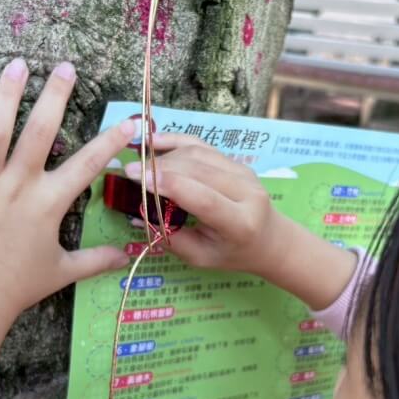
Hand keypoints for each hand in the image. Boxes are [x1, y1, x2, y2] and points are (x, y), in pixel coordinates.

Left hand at [0, 59, 132, 398]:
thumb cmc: (15, 289)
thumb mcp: (61, 273)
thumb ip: (96, 260)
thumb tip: (128, 254)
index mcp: (47, 205)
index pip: (87, 166)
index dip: (111, 143)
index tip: (131, 121)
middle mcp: (16, 188)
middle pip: (40, 133)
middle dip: (55, 97)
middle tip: (65, 67)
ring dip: (5, 96)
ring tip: (16, 64)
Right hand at [123, 133, 282, 274]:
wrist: (270, 238)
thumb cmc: (233, 253)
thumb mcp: (202, 257)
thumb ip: (170, 237)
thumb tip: (137, 215)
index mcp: (240, 223)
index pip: (204, 197)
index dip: (170, 184)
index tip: (138, 177)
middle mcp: (246, 192)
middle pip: (198, 170)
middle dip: (160, 167)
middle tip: (129, 171)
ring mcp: (244, 172)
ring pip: (198, 154)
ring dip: (165, 156)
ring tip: (140, 163)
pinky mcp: (236, 161)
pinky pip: (202, 146)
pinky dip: (176, 141)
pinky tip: (154, 142)